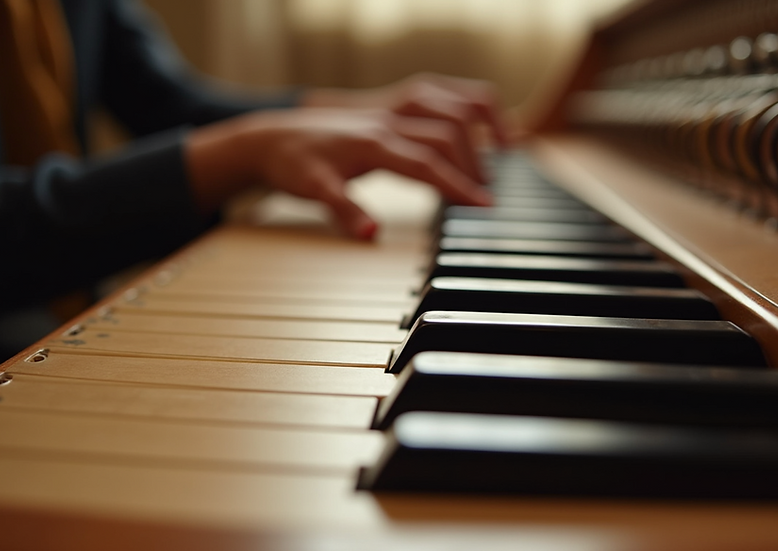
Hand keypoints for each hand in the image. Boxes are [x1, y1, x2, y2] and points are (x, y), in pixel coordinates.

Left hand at [186, 108, 492, 238]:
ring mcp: (393, 107)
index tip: (483, 206)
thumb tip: (371, 234)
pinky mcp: (395, 104)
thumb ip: (344, 211)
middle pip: (448, 135)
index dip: (458, 185)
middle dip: (474, 166)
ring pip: (453, 105)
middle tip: (487, 199)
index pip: (427, 163)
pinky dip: (474, 107)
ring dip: (482, 128)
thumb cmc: (294, 164)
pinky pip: (446, 95)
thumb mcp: (312, 191)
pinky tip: (488, 128)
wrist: (273, 136)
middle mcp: (388, 118)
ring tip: (505, 156)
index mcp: (373, 142)